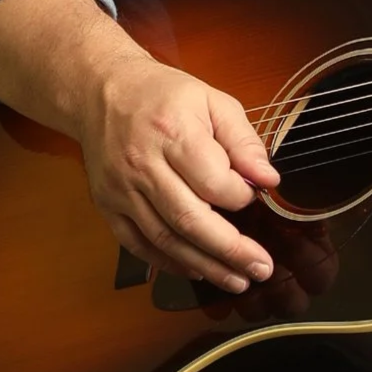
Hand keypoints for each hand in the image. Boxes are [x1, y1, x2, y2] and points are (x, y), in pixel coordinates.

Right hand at [79, 57, 280, 291]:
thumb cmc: (165, 95)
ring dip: (204, 264)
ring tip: (237, 280)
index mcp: (173, 133)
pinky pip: (139, 244)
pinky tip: (197, 270)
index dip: (241, 196)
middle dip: (230, 249)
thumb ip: (243, 141)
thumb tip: (268, 179)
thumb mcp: (214, 101)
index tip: (258, 197)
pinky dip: (168, 262)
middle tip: (261, 268)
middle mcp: (143, 166)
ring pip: (164, 238)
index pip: (212, 181)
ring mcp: (121, 190)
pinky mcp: (108, 206)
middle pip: (189, 218)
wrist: (102, 92)